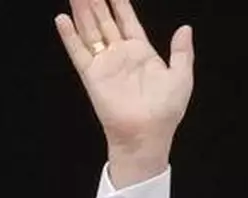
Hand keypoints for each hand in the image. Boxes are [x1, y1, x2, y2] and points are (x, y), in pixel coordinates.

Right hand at [55, 0, 193, 186]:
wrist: (147, 134)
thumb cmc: (166, 110)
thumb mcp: (181, 77)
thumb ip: (182, 52)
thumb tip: (185, 28)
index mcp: (142, 53)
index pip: (128, 21)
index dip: (120, 4)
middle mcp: (121, 55)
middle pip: (105, 21)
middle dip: (97, 2)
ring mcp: (105, 64)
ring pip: (90, 30)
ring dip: (82, 11)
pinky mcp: (92, 75)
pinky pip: (78, 51)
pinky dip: (69, 36)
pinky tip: (62, 18)